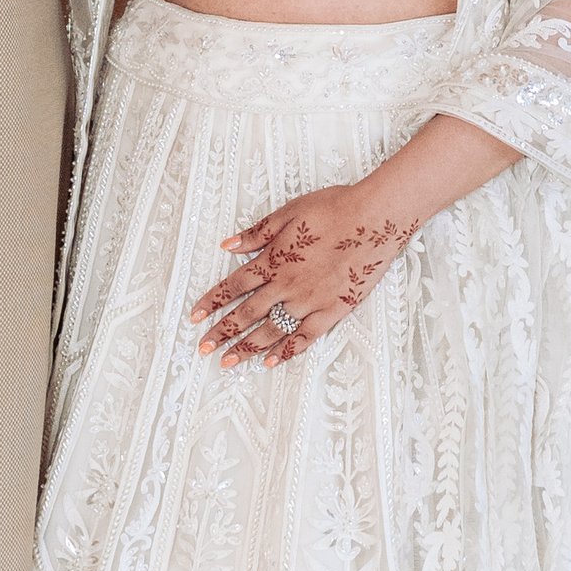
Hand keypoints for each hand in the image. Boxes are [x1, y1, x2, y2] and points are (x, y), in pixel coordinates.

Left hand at [193, 177, 413, 366]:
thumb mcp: (289, 213)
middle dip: (222, 332)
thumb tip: (228, 245)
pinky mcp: (333, 310)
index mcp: (274, 260)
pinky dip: (287, 350)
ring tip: (228, 362)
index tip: (195, 316)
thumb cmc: (333, 208)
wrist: (375, 218)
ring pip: (271, 330)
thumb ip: (257, 233)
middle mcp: (287, 285)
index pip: (234, 286)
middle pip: (246, 314)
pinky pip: (305, 336)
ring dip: (247, 347)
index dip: (212, 302)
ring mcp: (310, 301)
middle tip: (203, 348)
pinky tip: (272, 361)